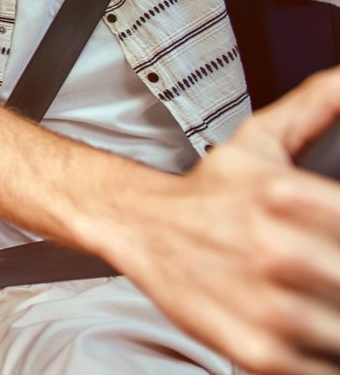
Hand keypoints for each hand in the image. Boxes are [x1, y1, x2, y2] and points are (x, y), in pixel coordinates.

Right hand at [112, 66, 339, 374]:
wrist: (135, 226)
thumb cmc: (205, 191)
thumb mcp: (259, 140)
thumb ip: (317, 105)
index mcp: (288, 196)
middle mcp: (280, 251)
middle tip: (331, 268)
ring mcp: (271, 306)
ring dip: (339, 320)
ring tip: (322, 297)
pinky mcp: (260, 350)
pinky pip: (321, 368)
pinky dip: (324, 356)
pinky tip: (313, 331)